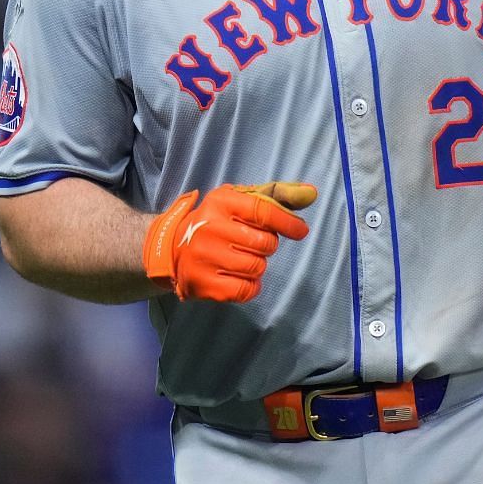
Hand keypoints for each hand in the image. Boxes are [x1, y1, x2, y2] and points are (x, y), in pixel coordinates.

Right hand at [142, 181, 315, 302]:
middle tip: (249, 243)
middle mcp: (209, 228)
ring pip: (257, 268)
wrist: (170, 249)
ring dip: (256, 266)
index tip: (300, 231)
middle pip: (265, 244)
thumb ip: (277, 195)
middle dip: (265, 246)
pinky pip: (247, 290)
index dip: (288, 223)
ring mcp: (204, 257)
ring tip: (238, 259)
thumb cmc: (216, 222)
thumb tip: (312, 193)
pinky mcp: (203, 283)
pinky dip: (249, 286)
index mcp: (220, 202)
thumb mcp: (239, 201)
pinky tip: (235, 276)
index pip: (264, 211)